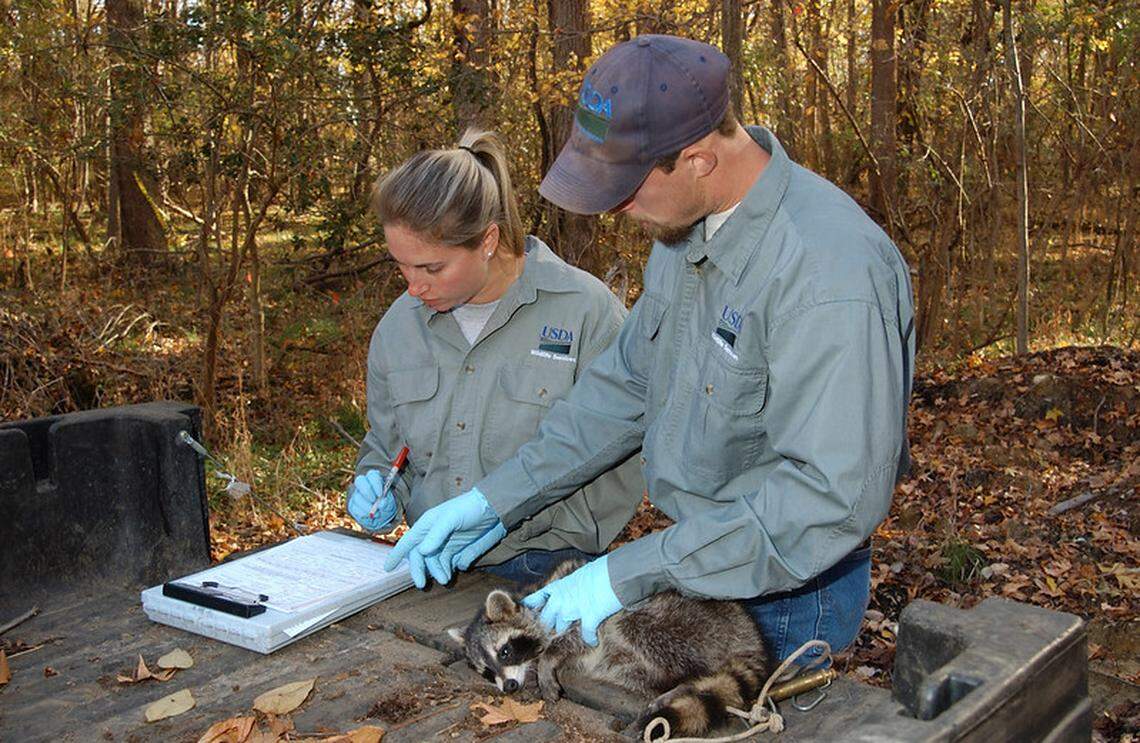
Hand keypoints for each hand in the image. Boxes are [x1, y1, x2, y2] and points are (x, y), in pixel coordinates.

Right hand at [347, 470, 397, 532]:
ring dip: (367, 507)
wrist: (380, 514)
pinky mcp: (352, 504)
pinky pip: (354, 508)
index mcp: (374, 478)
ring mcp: (356, 493)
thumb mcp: (390, 502)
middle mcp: (363, 483)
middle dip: (367, 491)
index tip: (381, 494)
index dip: (376, 483)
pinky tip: (370, 516)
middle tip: (374, 501)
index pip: (372, 475)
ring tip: (377, 513)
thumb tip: (382, 503)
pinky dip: (363, 514)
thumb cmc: (386, 504)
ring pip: (357, 497)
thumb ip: (387, 502)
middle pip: (360, 480)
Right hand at [383, 488, 505, 587]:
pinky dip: (448, 570)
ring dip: (436, 572)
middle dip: (419, 570)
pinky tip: (452, 573)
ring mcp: (446, 544)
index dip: (397, 555)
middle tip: (422, 584)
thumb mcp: (451, 518)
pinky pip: (449, 564)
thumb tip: (422, 551)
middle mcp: (433, 536)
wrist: (493, 509)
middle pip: (420, 557)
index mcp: (427, 526)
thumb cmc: (468, 508)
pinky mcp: (459, 550)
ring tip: (445, 579)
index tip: (387, 568)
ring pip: (434, 563)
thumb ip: (436, 534)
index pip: (408, 542)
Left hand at [522, 556, 621, 645]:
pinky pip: (586, 635)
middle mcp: (562, 599)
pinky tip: (593, 641)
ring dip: (568, 632)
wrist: (614, 572)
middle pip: (546, 619)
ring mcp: (573, 610)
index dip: (531, 608)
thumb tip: (577, 593)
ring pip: (561, 628)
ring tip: (572, 635)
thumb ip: (574, 587)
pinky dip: (590, 639)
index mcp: (559, 586)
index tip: (525, 614)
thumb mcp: (582, 575)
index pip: (537, 598)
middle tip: (554, 630)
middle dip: (549, 625)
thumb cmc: (602, 570)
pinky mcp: (588, 619)